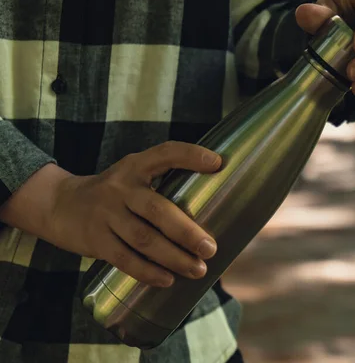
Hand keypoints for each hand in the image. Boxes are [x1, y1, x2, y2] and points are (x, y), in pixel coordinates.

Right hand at [49, 141, 221, 286]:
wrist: (59, 205)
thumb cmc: (113, 193)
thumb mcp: (133, 175)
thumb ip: (163, 182)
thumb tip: (214, 205)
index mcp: (135, 166)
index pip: (165, 153)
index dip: (190, 156)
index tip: (217, 163)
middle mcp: (120, 188)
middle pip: (157, 210)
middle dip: (187, 232)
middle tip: (211, 248)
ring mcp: (106, 214)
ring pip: (143, 239)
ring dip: (173, 258)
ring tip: (198, 270)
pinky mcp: (95, 240)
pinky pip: (125, 259)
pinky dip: (148, 272)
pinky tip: (167, 280)